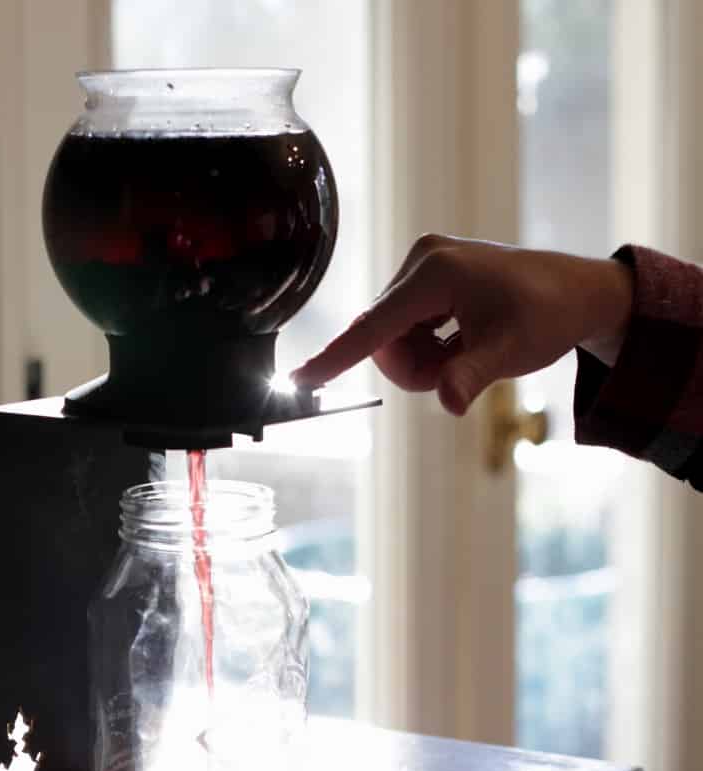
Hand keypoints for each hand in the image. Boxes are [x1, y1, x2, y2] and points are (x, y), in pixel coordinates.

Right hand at [291, 234, 632, 413]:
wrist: (577, 292)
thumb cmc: (547, 316)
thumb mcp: (510, 351)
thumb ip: (472, 376)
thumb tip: (447, 403)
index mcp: (435, 274)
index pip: (372, 327)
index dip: (335, 357)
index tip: (298, 379)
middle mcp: (422, 261)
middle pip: (382, 337)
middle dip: (411, 367)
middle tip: (456, 373)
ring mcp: (423, 265)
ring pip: (391, 335)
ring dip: (420, 359)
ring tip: (465, 355)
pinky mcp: (426, 274)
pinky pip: (403, 324)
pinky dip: (426, 345)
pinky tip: (459, 339)